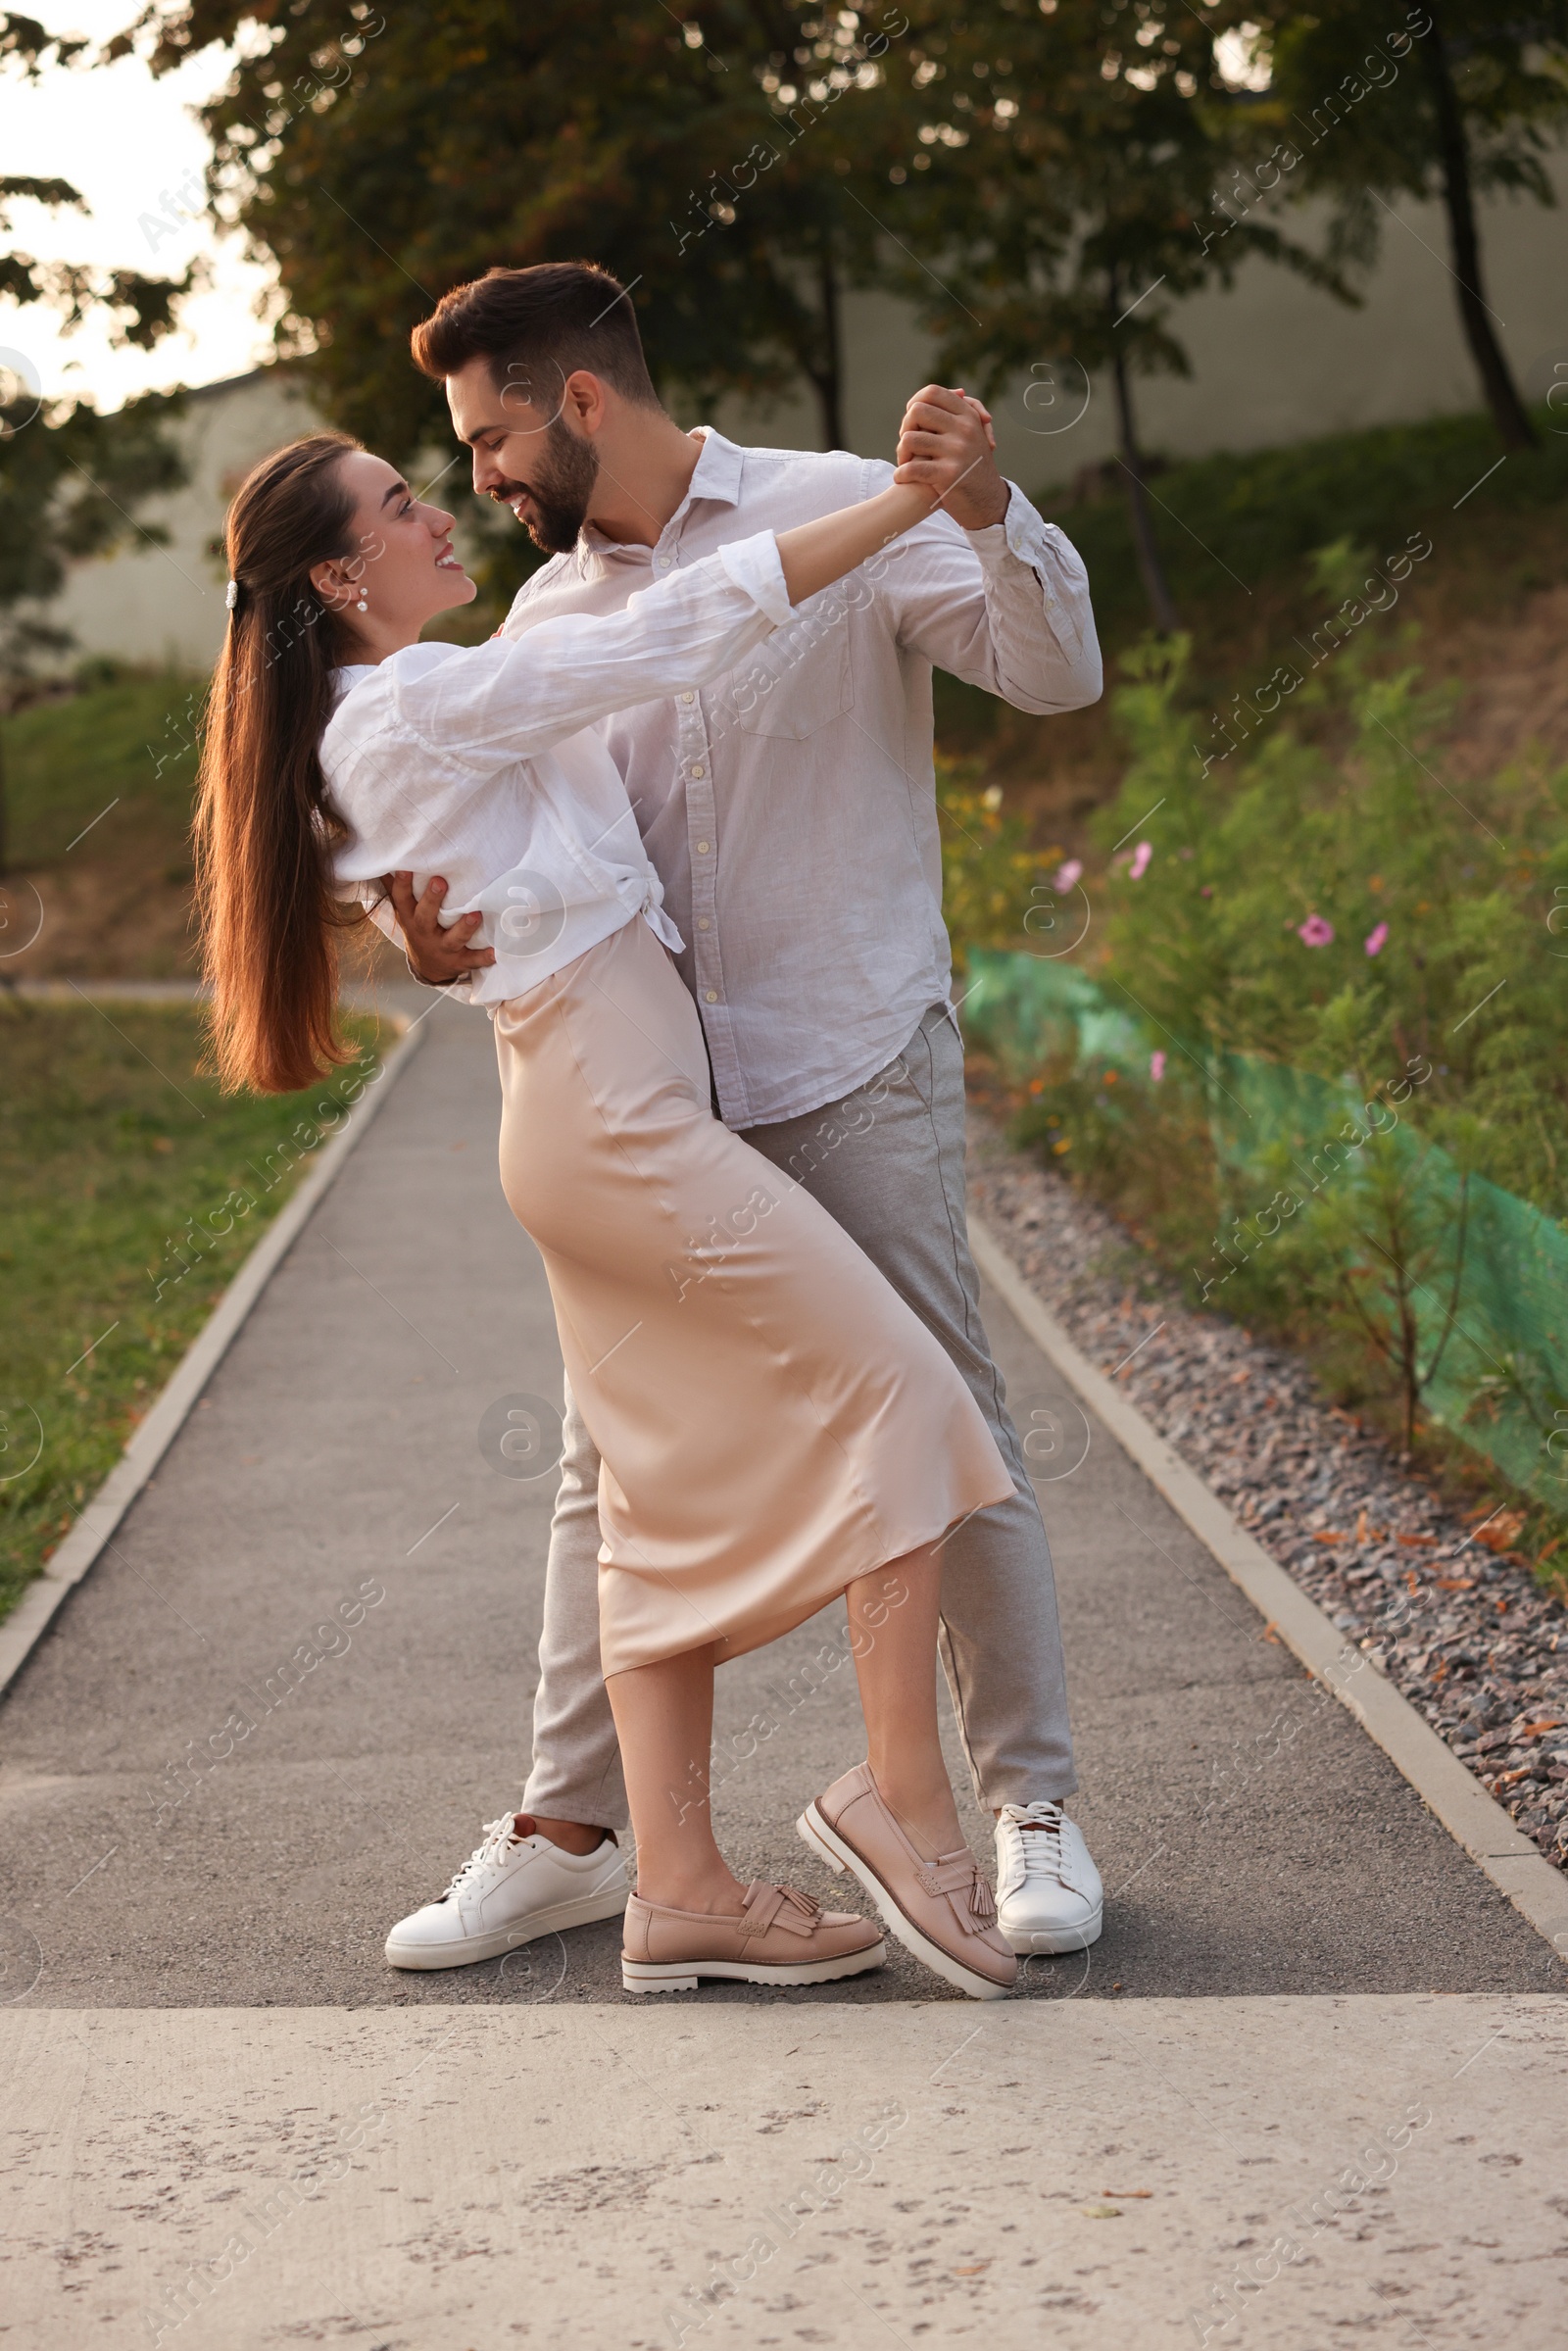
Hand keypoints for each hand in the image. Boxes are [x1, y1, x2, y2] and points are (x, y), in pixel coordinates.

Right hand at [385, 871, 494, 985]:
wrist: (428, 968)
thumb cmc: (420, 927)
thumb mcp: (407, 910)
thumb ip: (402, 886)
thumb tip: (393, 856)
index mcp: (410, 917)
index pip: (401, 899)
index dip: (401, 884)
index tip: (404, 868)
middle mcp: (424, 933)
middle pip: (425, 917)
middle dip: (432, 900)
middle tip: (440, 882)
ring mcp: (443, 948)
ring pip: (453, 939)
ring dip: (464, 928)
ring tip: (475, 914)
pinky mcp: (459, 961)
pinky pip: (473, 960)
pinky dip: (484, 957)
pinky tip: (495, 952)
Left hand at [894, 385, 1007, 530]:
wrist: (988, 503)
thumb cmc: (973, 467)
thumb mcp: (974, 435)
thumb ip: (960, 415)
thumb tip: (958, 391)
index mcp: (968, 416)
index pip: (933, 392)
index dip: (915, 403)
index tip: (913, 421)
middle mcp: (964, 429)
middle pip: (917, 411)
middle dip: (906, 427)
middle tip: (908, 445)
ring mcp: (957, 450)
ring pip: (910, 439)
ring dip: (901, 453)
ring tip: (904, 463)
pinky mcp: (949, 474)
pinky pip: (912, 468)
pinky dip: (901, 474)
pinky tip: (901, 478)